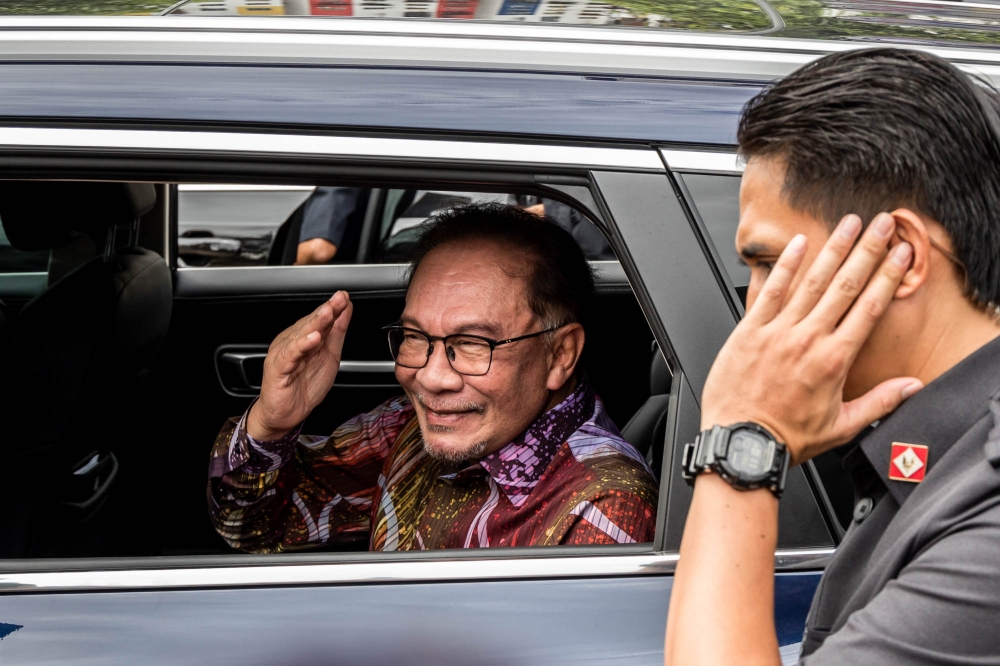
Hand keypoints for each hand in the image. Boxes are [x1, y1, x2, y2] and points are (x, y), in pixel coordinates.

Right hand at [246, 291, 352, 440]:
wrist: (285, 414)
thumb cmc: (303, 386)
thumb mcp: (329, 355)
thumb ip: (337, 332)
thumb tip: (346, 309)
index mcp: (303, 337)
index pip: (320, 319)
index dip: (333, 307)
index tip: (346, 297)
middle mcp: (292, 342)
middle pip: (310, 323)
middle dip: (326, 310)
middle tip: (339, 298)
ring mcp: (284, 354)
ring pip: (300, 336)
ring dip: (315, 323)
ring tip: (328, 312)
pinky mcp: (278, 369)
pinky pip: (290, 356)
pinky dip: (301, 346)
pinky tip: (312, 339)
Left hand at [701, 213, 923, 464]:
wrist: (742, 444)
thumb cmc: (785, 438)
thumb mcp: (842, 426)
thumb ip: (880, 402)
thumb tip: (911, 387)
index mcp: (834, 361)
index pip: (869, 308)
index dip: (888, 277)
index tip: (901, 254)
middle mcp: (808, 340)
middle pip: (845, 286)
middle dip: (867, 251)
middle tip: (882, 225)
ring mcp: (777, 333)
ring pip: (811, 283)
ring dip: (833, 249)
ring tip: (849, 225)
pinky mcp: (749, 332)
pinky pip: (770, 292)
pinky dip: (785, 266)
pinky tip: (798, 244)